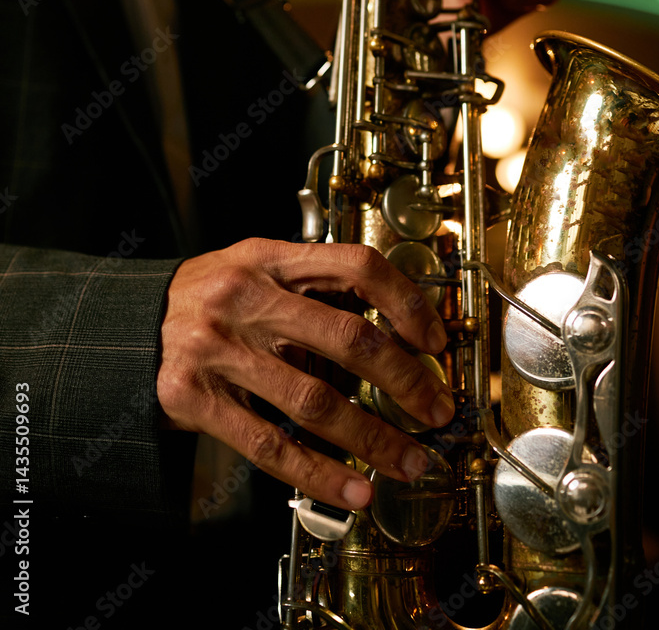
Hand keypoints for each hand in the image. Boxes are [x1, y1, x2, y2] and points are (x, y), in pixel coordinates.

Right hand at [157, 239, 454, 509]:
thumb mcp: (259, 270)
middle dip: (406, 381)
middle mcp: (246, 296)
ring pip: (315, 400)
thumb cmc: (211, 299)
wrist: (130, 324)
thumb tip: (400, 332)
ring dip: (374, 438)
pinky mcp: (194, 398)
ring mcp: (218, 348)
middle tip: (438, 411)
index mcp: (270, 259)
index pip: (355, 266)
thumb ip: (316, 290)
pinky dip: (320, 474)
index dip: (406, 301)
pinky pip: (269, 445)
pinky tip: (354, 491)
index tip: (435, 341)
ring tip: (409, 461)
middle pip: (347, 338)